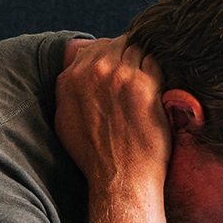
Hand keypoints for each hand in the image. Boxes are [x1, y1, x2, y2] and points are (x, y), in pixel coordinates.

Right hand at [55, 37, 170, 194]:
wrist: (120, 178)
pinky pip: (155, 62)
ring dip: (144, 63)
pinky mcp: (144, 85)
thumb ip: (67, 91)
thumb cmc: (94, 156)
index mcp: (71, 78)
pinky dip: (158, 72)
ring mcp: (120, 76)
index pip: (95, 47)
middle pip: (118, 44)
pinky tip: (157, 89)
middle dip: (129, 56)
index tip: (120, 68)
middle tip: (138, 75)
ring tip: (148, 83)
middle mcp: (93, 72)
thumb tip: (72, 74)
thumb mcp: (65, 121)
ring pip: (138, 50)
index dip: (111, 55)